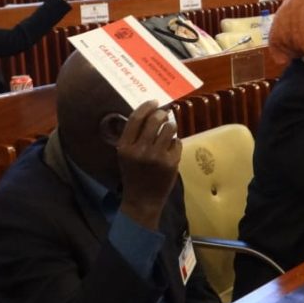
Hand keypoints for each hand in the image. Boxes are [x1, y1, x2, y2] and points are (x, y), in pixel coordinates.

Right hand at [117, 101, 181, 229]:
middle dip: (162, 114)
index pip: (136, 118)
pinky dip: (175, 143)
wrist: (142, 200)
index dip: (147, 106)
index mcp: (125, 147)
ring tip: (169, 130)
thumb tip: (150, 112)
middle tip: (164, 114)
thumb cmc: (133, 175)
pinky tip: (170, 148)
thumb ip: (133, 136)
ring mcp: (157, 156)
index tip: (154, 102)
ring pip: (169, 128)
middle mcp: (140, 150)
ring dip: (170, 126)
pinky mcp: (171, 163)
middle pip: (155, 120)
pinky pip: (177, 142)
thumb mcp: (125, 155)